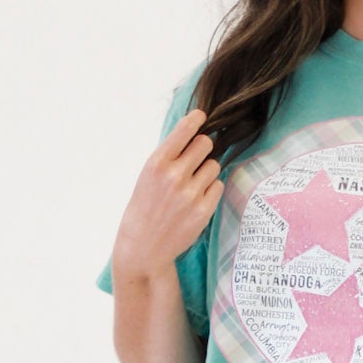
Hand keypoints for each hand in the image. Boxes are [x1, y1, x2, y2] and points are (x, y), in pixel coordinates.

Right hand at [112, 107, 223, 284]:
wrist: (144, 245)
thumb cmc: (145, 206)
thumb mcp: (148, 175)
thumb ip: (169, 155)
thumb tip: (195, 132)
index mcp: (157, 164)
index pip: (185, 130)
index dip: (196, 120)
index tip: (201, 116)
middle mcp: (174, 177)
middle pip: (206, 144)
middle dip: (202, 148)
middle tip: (194, 160)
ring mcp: (191, 194)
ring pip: (214, 165)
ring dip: (206, 171)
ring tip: (191, 185)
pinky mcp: (204, 210)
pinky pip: (218, 185)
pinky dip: (210, 189)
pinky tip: (196, 199)